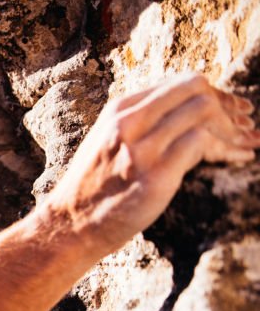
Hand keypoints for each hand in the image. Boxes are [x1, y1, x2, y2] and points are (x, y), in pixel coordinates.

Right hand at [36, 73, 259, 258]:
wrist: (69, 226)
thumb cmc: (93, 190)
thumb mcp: (108, 144)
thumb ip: (139, 126)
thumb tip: (185, 116)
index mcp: (118, 111)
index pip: (178, 84)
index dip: (213, 93)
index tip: (232, 111)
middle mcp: (128, 122)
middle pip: (195, 88)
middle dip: (227, 104)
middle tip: (244, 125)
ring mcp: (140, 147)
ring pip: (203, 110)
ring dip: (232, 126)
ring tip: (248, 143)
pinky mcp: (155, 174)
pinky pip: (202, 142)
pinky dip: (228, 147)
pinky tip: (240, 157)